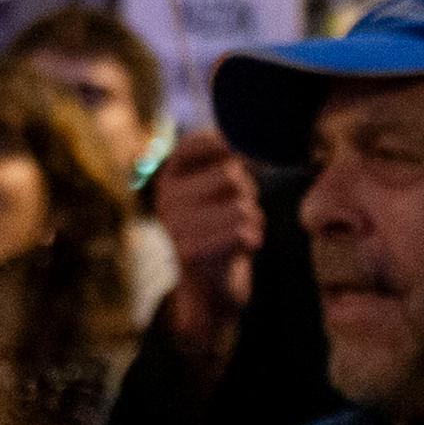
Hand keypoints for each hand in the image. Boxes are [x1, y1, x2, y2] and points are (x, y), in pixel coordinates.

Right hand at [151, 129, 264, 367]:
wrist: (210, 289)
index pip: (204, 141)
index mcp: (169, 175)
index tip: (239, 172)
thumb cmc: (222, 228)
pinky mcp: (189, 251)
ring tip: (240, 232)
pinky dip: (253, 240)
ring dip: (254, 220)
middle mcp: (165, 197)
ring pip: (242, 206)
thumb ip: (231, 159)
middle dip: (249, 194)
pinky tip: (240, 249)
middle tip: (239, 212)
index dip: (233, 152)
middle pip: (232, 175)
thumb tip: (258, 135)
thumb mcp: (220, 189)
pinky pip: (243, 233)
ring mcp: (174, 225)